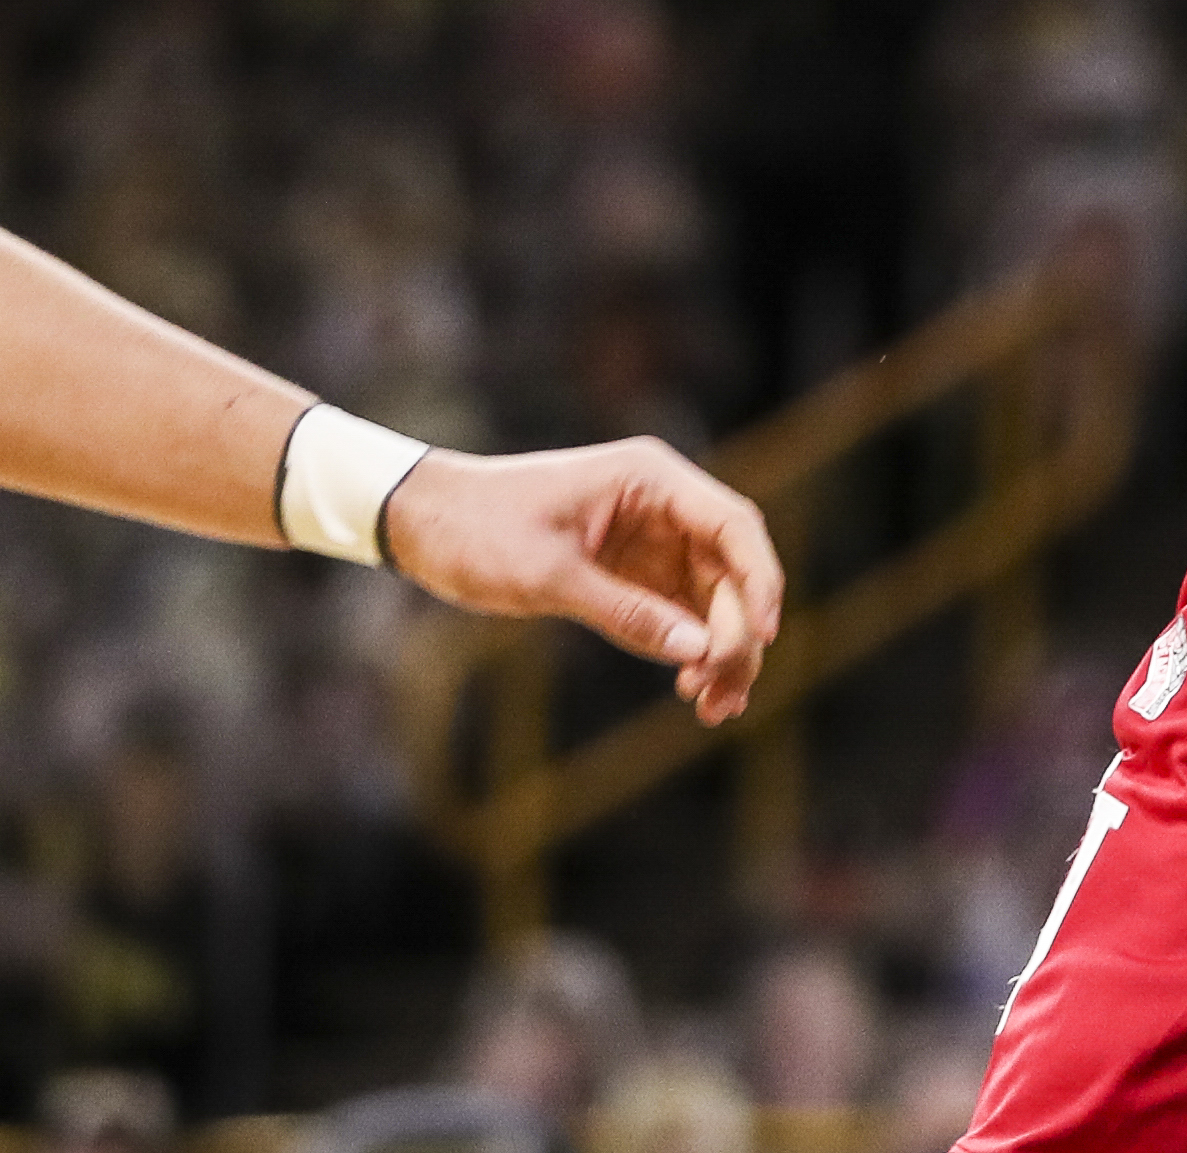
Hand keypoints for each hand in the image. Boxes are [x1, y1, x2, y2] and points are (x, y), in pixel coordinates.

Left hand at [380, 438, 786, 724]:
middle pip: (729, 569)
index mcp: (651, 479)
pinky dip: (690, 648)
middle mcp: (661, 505)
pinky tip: (692, 688)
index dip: (760, 581)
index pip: (732, 526)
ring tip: (715, 707)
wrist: (423, 524)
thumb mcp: (548, 576)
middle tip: (723, 694)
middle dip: (737, 632)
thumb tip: (697, 652)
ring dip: (721, 648)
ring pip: (711, 596)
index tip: (764, 637)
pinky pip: (679, 610)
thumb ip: (626, 612)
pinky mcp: (630, 570)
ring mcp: (649, 538)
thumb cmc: (479, 531)